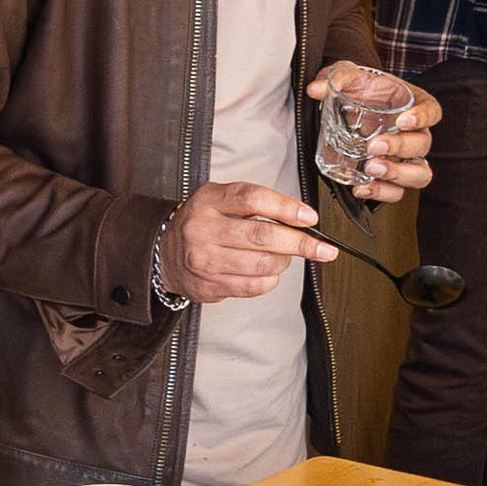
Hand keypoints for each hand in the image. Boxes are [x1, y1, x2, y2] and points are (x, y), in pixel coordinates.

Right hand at [166, 178, 334, 301]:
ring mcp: (204, 259)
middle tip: (322, 248)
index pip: (253, 199)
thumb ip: (256, 203)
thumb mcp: (221, 199)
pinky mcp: (209, 285)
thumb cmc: (203, 223)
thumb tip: (300, 217)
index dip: (286, 208)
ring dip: (284, 261)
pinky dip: (271, 279)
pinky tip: (270, 272)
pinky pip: (254, 285)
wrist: (164, 254)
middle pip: (263, 235)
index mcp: (210, 200)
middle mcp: (204, 228)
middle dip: (300, 242)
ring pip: (262, 263)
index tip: (309, 217)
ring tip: (285, 256)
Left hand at [310, 62, 437, 205]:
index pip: (432, 111)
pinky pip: (396, 191)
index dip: (423, 117)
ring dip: (398, 175)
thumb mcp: (347, 76)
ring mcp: (404, 157)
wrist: (349, 105)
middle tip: (373, 147)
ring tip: (371, 169)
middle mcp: (414, 133)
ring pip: (419, 174)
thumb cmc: (359, 88)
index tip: (404, 121)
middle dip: (399, 148)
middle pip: (422, 144)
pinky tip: (362, 188)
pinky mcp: (389, 176)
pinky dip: (382, 193)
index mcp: (413, 104)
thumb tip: (315, 90)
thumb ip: (335, 78)